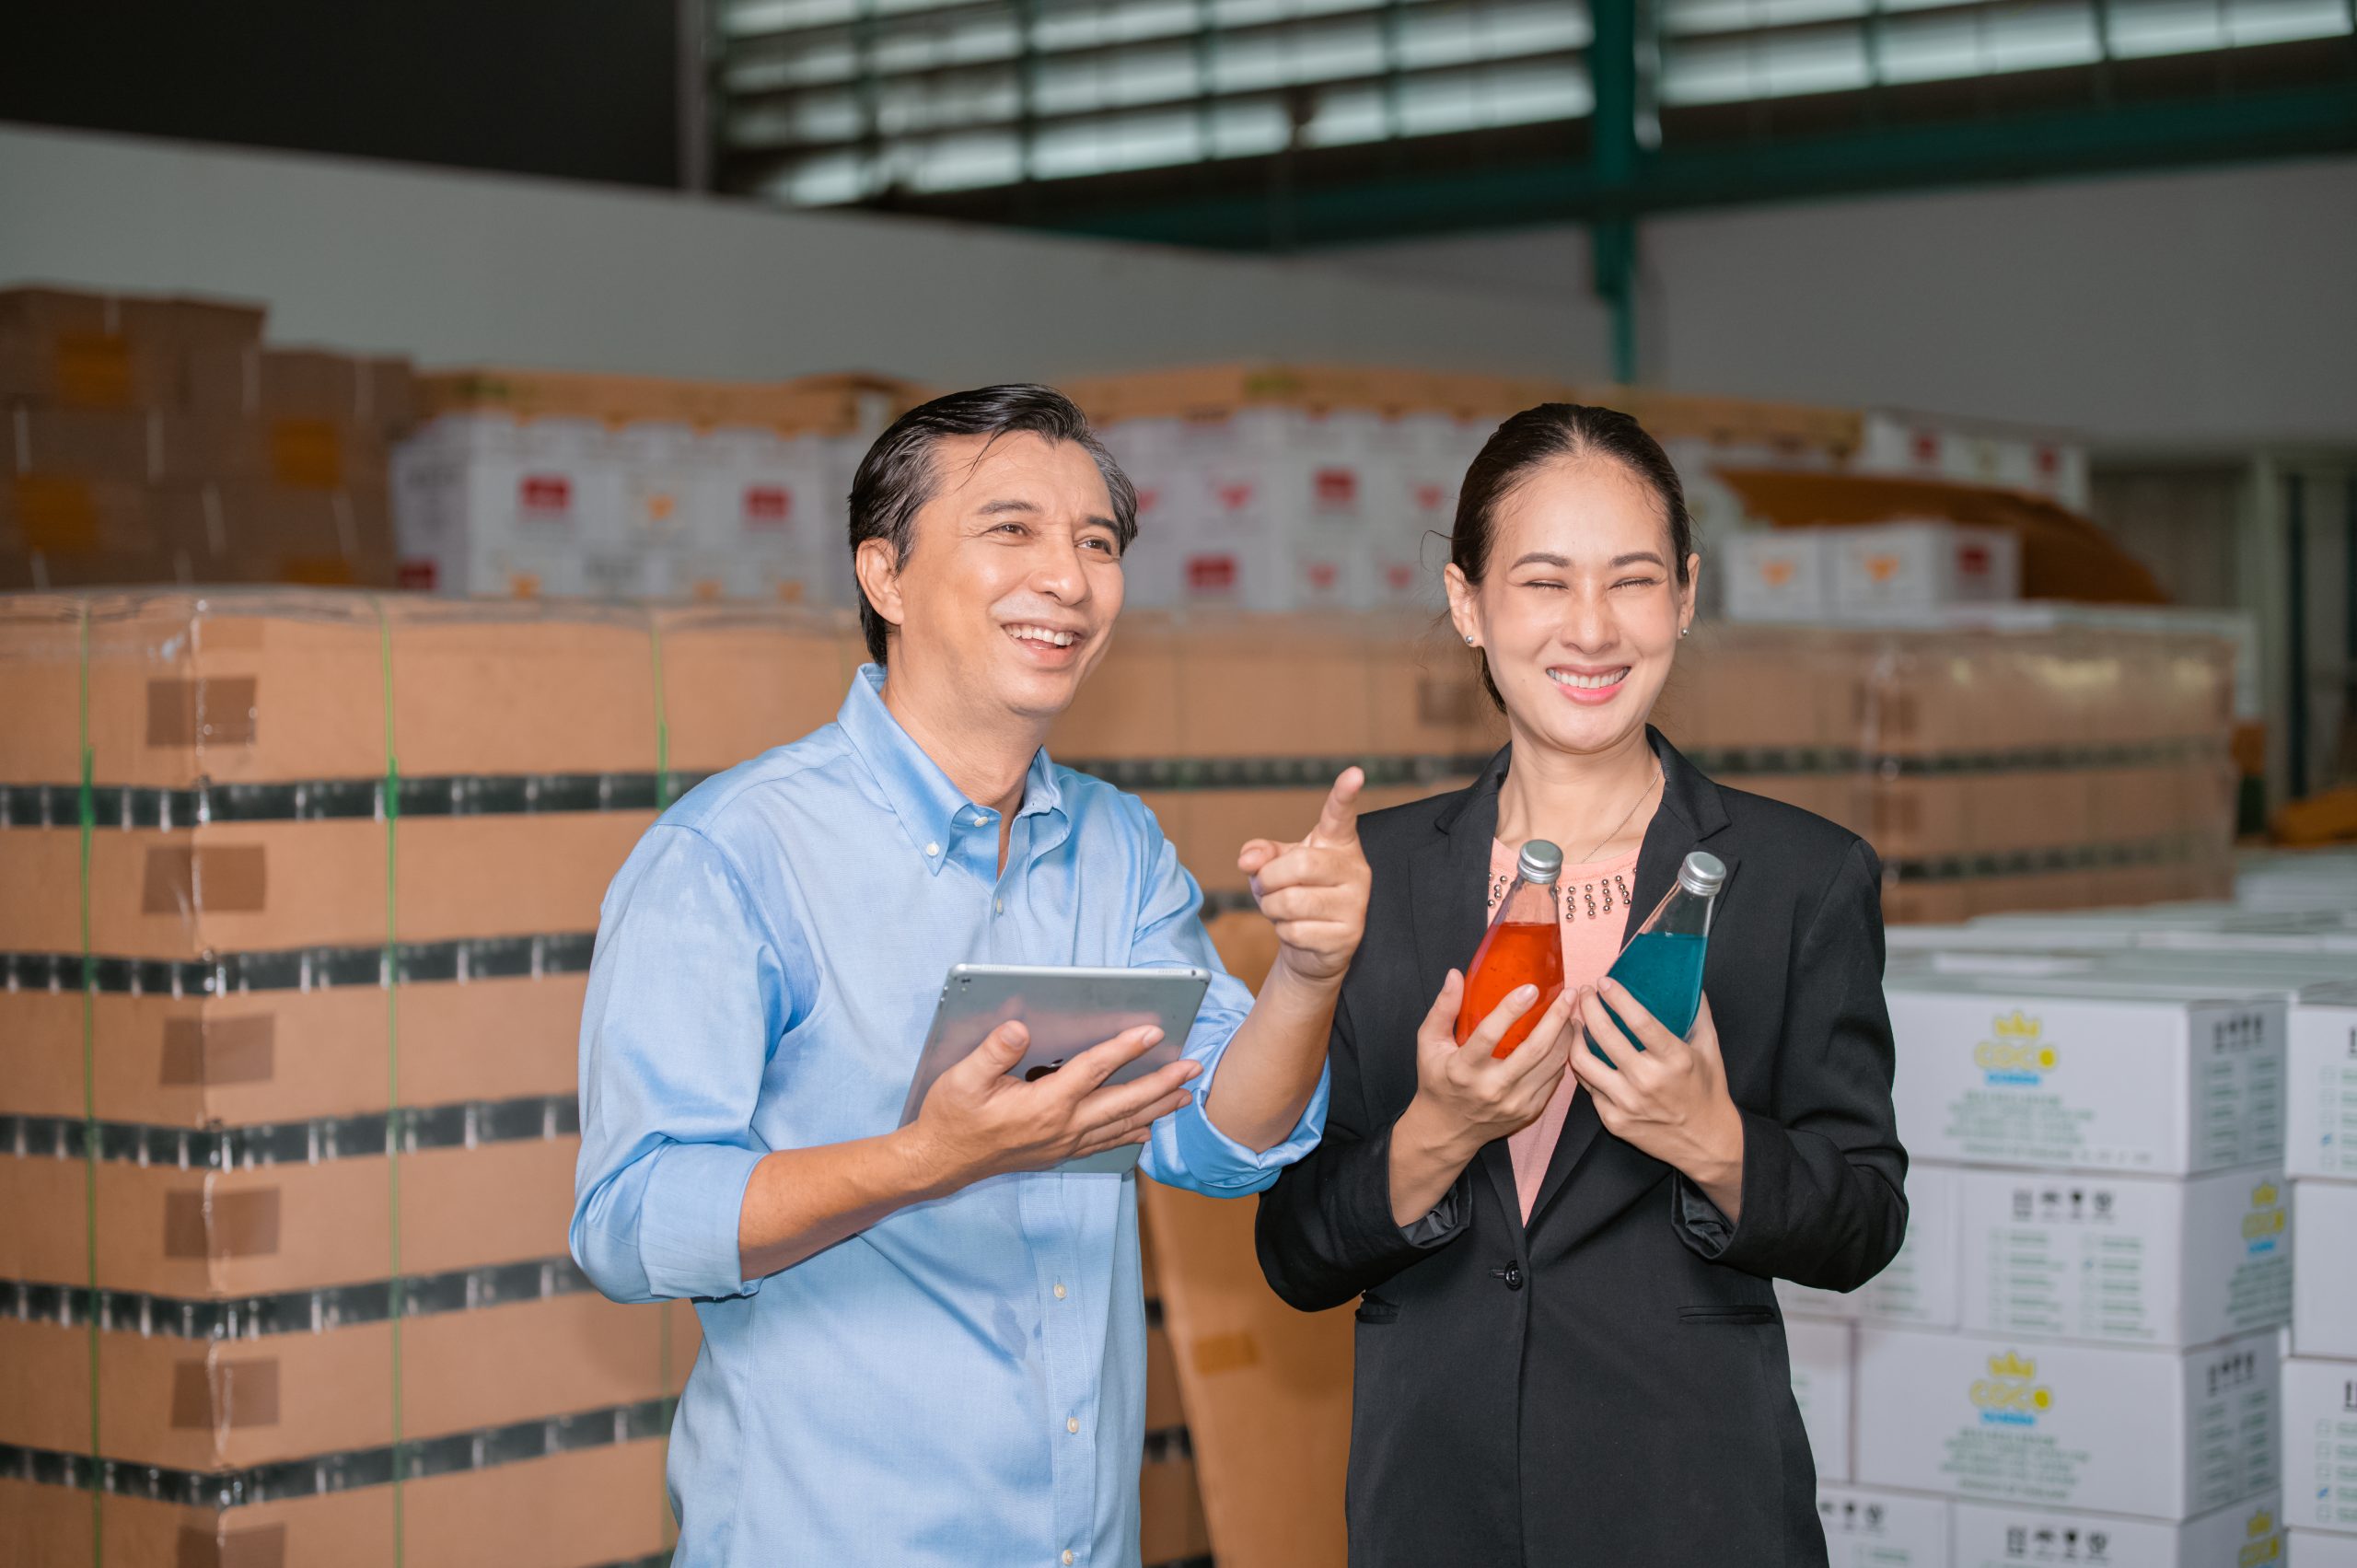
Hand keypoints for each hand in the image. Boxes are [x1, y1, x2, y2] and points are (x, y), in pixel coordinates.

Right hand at [907, 1021, 1201, 1189]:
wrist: (940, 1163)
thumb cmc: (951, 1117)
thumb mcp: (962, 1078)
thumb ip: (993, 1051)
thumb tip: (1020, 1027)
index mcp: (1044, 1104)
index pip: (1094, 1070)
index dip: (1125, 1048)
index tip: (1153, 1031)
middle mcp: (1062, 1127)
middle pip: (1123, 1101)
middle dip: (1161, 1083)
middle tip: (1194, 1068)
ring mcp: (1063, 1144)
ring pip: (1121, 1125)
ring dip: (1155, 1108)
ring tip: (1184, 1096)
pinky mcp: (1058, 1154)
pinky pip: (1104, 1144)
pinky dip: (1130, 1135)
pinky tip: (1146, 1130)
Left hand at [1238, 768, 1370, 987]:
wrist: (1312, 945)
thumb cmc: (1295, 894)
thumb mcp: (1276, 866)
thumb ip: (1261, 853)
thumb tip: (1248, 859)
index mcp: (1337, 843)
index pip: (1341, 815)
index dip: (1345, 794)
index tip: (1355, 773)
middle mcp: (1355, 869)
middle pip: (1300, 864)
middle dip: (1268, 880)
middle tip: (1265, 887)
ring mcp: (1356, 902)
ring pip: (1292, 901)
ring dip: (1271, 908)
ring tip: (1280, 910)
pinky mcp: (1349, 934)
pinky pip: (1296, 931)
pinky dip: (1284, 933)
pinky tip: (1297, 931)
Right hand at [1402, 969, 1575, 1161]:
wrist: (1447, 1131)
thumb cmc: (1437, 1081)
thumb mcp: (1429, 1044)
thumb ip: (1443, 1009)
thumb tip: (1455, 974)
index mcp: (1463, 1069)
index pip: (1489, 1035)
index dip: (1511, 1009)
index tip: (1531, 988)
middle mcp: (1492, 1088)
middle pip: (1534, 1050)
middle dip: (1556, 1018)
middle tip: (1568, 994)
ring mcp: (1514, 1102)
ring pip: (1551, 1064)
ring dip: (1567, 1035)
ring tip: (1572, 1012)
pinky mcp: (1529, 1111)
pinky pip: (1554, 1079)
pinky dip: (1563, 1056)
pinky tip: (1566, 1038)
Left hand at [1568, 984, 1744, 1219]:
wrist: (1707, 1144)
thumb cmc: (1708, 1092)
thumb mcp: (1710, 1050)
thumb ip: (1698, 1013)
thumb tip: (1689, 981)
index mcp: (1674, 1060)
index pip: (1638, 1020)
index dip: (1617, 997)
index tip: (1604, 982)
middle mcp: (1648, 1081)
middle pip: (1604, 1035)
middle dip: (1589, 1007)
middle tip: (1586, 994)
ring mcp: (1628, 1103)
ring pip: (1584, 1062)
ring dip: (1575, 1036)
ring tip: (1577, 1022)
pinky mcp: (1614, 1121)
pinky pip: (1588, 1088)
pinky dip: (1584, 1067)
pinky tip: (1583, 1053)